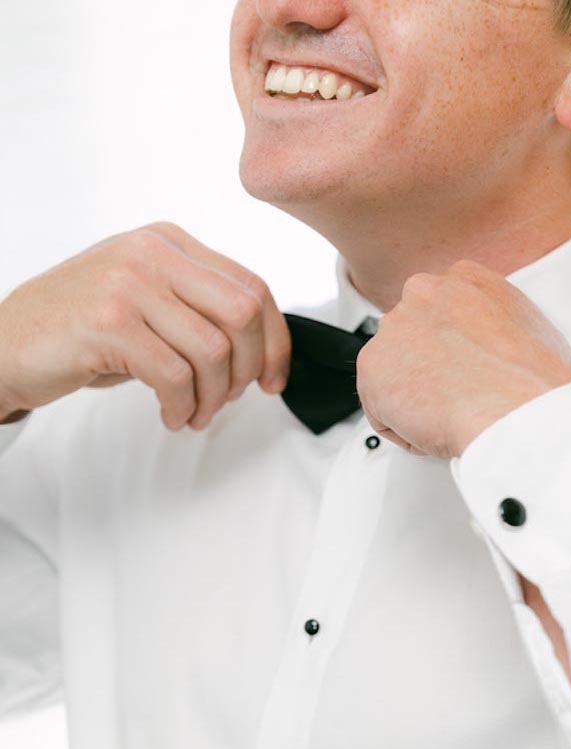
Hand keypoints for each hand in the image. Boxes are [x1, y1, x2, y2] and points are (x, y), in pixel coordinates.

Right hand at [0, 223, 290, 429]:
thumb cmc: (82, 329)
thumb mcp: (147, 301)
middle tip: (231, 400)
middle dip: (250, 368)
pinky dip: (183, 406)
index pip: (252, 286)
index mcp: (170, 242)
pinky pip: (174, 376)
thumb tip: (260, 350)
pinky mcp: (109, 323)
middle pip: (243, 313)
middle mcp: (153, 253)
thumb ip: (196, 309)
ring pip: (212, 350)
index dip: (276, 340)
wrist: (6, 341)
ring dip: (213, 397)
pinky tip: (172, 416)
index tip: (274, 379)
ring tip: (195, 415)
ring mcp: (129, 284)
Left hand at [356, 260, 570, 458]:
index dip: (448, 350)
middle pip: (409, 340)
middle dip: (426, 371)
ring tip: (452, 416)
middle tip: (455, 397)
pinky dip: (404, 431)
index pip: (437, 312)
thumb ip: (493, 328)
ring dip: (415, 402)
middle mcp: (423, 292)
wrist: (517, 410)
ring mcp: (394, 328)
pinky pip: (381, 413)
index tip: (461, 370)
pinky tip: (436, 429)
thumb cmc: (535, 383)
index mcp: (465, 279)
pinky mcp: (372, 366)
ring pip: (393, 378)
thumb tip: (489, 350)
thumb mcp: (530, 330)